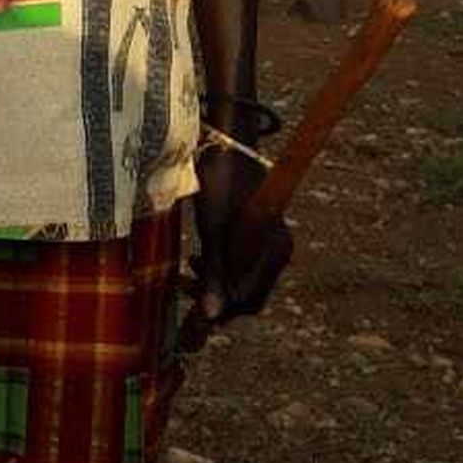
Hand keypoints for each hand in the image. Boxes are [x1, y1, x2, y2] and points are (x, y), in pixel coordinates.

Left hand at [188, 143, 292, 335]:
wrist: (224, 145)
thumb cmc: (218, 183)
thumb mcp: (213, 231)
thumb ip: (215, 274)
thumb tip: (211, 317)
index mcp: (274, 249)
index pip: (249, 300)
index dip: (219, 307)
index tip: (188, 301)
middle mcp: (279, 249)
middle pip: (248, 293)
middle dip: (216, 293)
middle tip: (183, 283)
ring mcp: (271, 243)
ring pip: (244, 280)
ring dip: (216, 281)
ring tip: (189, 267)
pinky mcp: (259, 235)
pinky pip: (243, 265)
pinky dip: (222, 267)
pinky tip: (200, 258)